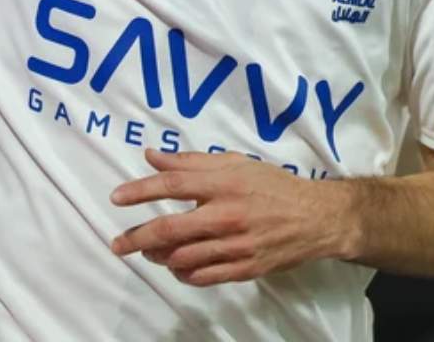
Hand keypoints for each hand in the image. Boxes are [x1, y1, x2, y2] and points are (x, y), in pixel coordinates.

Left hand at [107, 149, 351, 285]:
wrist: (317, 218)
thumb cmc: (273, 186)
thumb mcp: (235, 163)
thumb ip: (192, 162)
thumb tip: (152, 156)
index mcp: (225, 183)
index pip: (173, 185)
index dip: (140, 191)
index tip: (116, 198)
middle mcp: (227, 215)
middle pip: (170, 229)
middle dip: (137, 237)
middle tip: (117, 243)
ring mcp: (236, 246)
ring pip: (183, 258)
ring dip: (158, 256)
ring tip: (148, 252)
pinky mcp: (245, 269)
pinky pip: (204, 277)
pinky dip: (183, 274)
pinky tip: (175, 267)